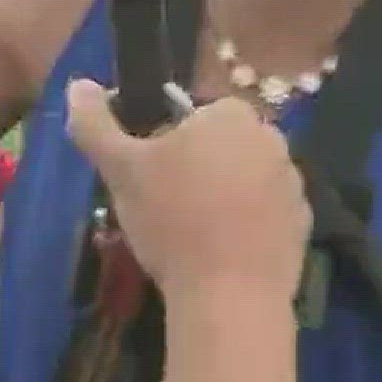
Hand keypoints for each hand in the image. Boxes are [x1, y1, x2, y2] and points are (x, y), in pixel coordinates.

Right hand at [64, 79, 311, 300]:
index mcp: (231, 114)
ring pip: (243, 181)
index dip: (164, 142)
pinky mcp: (302, 225)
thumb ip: (95, 124)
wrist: (229, 296)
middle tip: (164, 209)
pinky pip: (265, 216)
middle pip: (221, 147)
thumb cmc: (172, 221)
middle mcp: (272, 138)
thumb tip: (79, 85)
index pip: (192, 113)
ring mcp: (293, 183)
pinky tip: (221, 255)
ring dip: (222, 198)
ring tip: (191, 238)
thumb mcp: (119, 170)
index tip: (148, 177)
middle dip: (196, 170)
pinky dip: (246, 228)